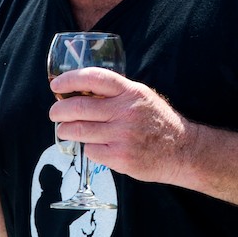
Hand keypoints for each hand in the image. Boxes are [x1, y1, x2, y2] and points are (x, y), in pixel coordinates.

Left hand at [50, 67, 193, 186]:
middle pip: (78, 108)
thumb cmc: (156, 121)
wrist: (182, 150)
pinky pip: (90, 150)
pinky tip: (95, 146)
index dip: (70, 79)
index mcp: (129, 92)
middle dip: (58, 111)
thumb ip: (114, 93)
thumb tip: (78, 91)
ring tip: (66, 130)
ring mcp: (122, 136)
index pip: (93, 78)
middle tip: (55, 114)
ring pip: (78, 131)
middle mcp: (125, 112)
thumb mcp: (140, 97)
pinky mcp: (120, 158)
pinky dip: (87, 148)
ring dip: (66, 130)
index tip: (56, 85)